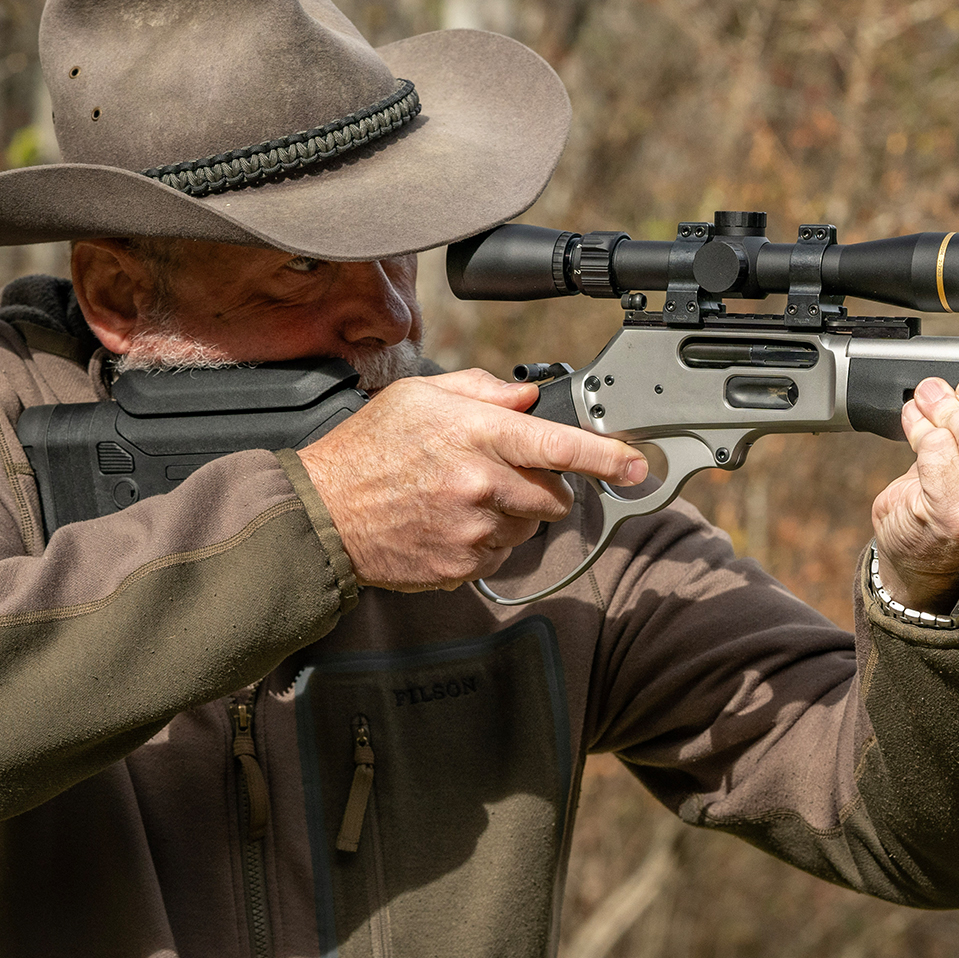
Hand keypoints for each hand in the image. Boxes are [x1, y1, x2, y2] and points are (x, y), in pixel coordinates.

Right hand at [297, 369, 646, 590]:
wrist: (321, 515)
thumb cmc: (368, 450)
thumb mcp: (420, 396)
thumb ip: (482, 391)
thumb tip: (527, 397)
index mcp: (475, 434)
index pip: (559, 445)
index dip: (606, 457)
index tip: (637, 465)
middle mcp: (481, 483)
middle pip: (554, 494)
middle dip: (542, 484)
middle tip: (500, 473)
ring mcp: (472, 529)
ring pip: (529, 525)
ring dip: (512, 512)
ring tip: (463, 497)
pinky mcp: (462, 565)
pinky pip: (500, 553)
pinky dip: (486, 539)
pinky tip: (449, 522)